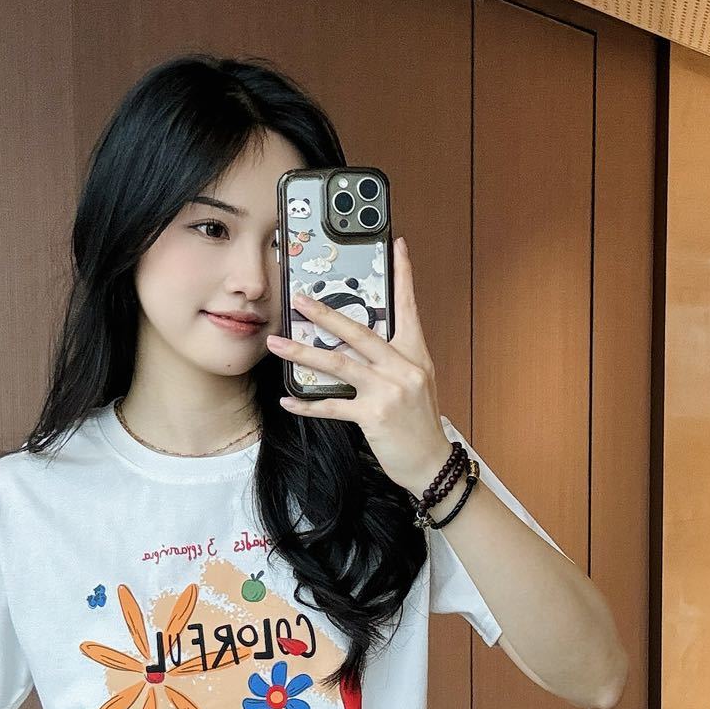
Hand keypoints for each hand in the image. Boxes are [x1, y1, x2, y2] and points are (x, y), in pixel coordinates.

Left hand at [264, 234, 452, 495]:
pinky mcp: (374, 416)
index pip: (409, 307)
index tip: (397, 245)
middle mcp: (403, 368)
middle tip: (299, 298)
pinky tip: (288, 400)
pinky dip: (308, 405)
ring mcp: (388, 391)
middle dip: (325, 313)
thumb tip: (361, 344)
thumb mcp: (417, 383)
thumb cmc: (420, 423)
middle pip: (359, 332)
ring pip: (339, 364)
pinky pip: (333, 406)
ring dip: (303, 352)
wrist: (432, 462)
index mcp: (415, 355)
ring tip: (277, 343)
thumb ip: (393, 361)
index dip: (403, 275)